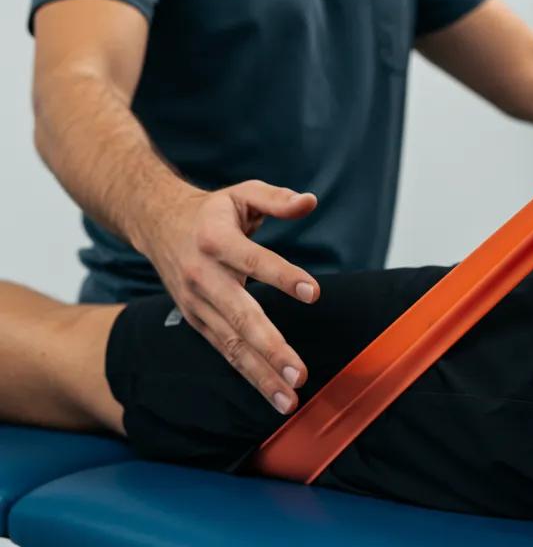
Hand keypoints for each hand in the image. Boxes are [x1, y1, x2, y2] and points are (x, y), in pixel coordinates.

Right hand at [138, 181, 319, 414]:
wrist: (158, 224)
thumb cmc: (213, 210)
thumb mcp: (243, 192)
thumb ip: (277, 199)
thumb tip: (310, 201)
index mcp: (216, 240)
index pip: (254, 261)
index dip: (283, 277)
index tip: (314, 293)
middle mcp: (203, 277)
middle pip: (240, 317)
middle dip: (271, 349)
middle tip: (301, 374)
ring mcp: (197, 305)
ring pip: (232, 345)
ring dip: (261, 375)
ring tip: (291, 399)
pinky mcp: (198, 322)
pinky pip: (225, 352)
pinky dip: (249, 375)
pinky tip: (273, 394)